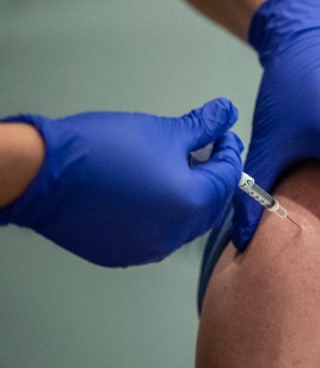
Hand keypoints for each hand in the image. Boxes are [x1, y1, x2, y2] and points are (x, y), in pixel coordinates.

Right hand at [0, 98, 242, 266]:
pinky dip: (161, 215)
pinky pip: (155, 235)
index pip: (227, 176)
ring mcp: (148, 249)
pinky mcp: (122, 254)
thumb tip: (224, 113)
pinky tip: (149, 193)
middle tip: (203, 152)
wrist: (43, 174)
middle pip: (211, 204)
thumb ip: (202, 126)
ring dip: (188, 198)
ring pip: (185, 223)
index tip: (221, 135)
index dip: (228, 151)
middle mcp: (174, 234)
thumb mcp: (163, 130)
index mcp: (191, 203)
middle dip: (211, 177)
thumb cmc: (100, 151)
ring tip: (174, 169)